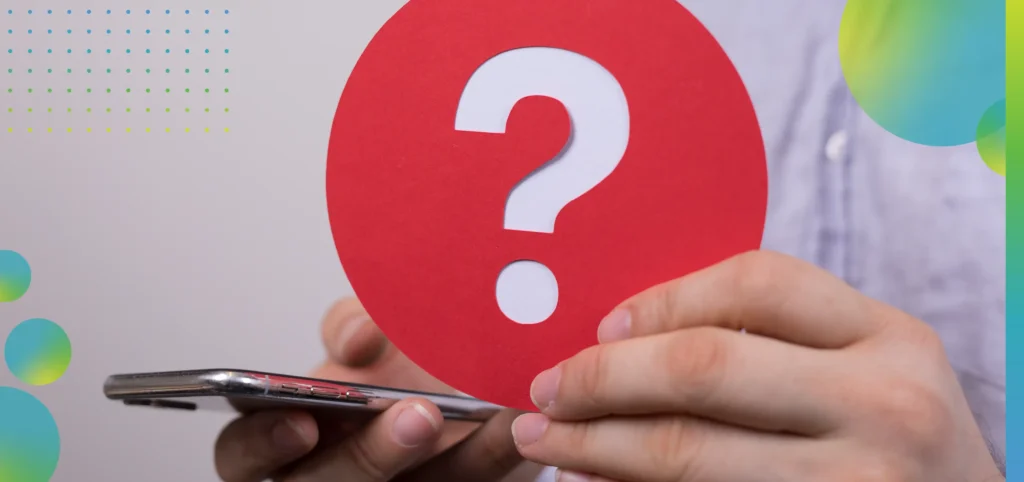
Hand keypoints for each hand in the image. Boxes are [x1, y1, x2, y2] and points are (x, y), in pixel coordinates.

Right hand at [215, 298, 539, 481]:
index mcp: (293, 432)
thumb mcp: (368, 335)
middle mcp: (332, 473)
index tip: (298, 420)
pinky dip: (492, 450)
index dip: (262, 442)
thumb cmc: (400, 361)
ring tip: (473, 415)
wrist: (470, 381)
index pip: (244, 454)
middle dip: (368, 455)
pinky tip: (511, 417)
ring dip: (435, 459)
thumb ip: (352, 328)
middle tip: (415, 415)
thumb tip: (361, 331)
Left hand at [511, 251, 1003, 481]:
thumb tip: (628, 339)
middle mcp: (882, 406)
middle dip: (603, 378)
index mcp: (891, 339)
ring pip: (688, 454)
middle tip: (547, 388)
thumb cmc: (897, 443)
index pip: (759, 282)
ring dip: (596, 446)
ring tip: (547, 441)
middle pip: (705, 367)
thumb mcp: (871, 372)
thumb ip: (781, 343)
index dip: (664, 299)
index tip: (603, 327)